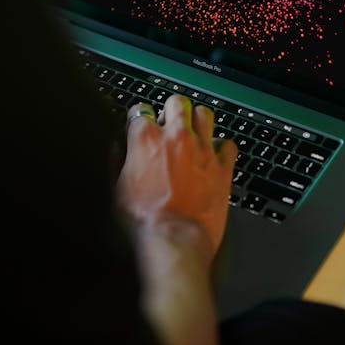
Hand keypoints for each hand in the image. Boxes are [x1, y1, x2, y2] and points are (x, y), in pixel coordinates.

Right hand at [117, 94, 237, 257]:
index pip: (140, 110)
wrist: (173, 241)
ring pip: (205, 114)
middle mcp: (176, 138)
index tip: (140, 126)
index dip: (138, 118)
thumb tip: (116, 149)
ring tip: (192, 132)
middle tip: (168, 123)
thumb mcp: (116, 190)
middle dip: (171, 110)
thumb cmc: (144, 222)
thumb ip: (117, 162)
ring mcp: (202, 150)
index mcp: (145, 140)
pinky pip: (228, 144)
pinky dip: (221, 148)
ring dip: (197, 121)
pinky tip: (214, 155)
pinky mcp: (222, 168)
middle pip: (177, 102)